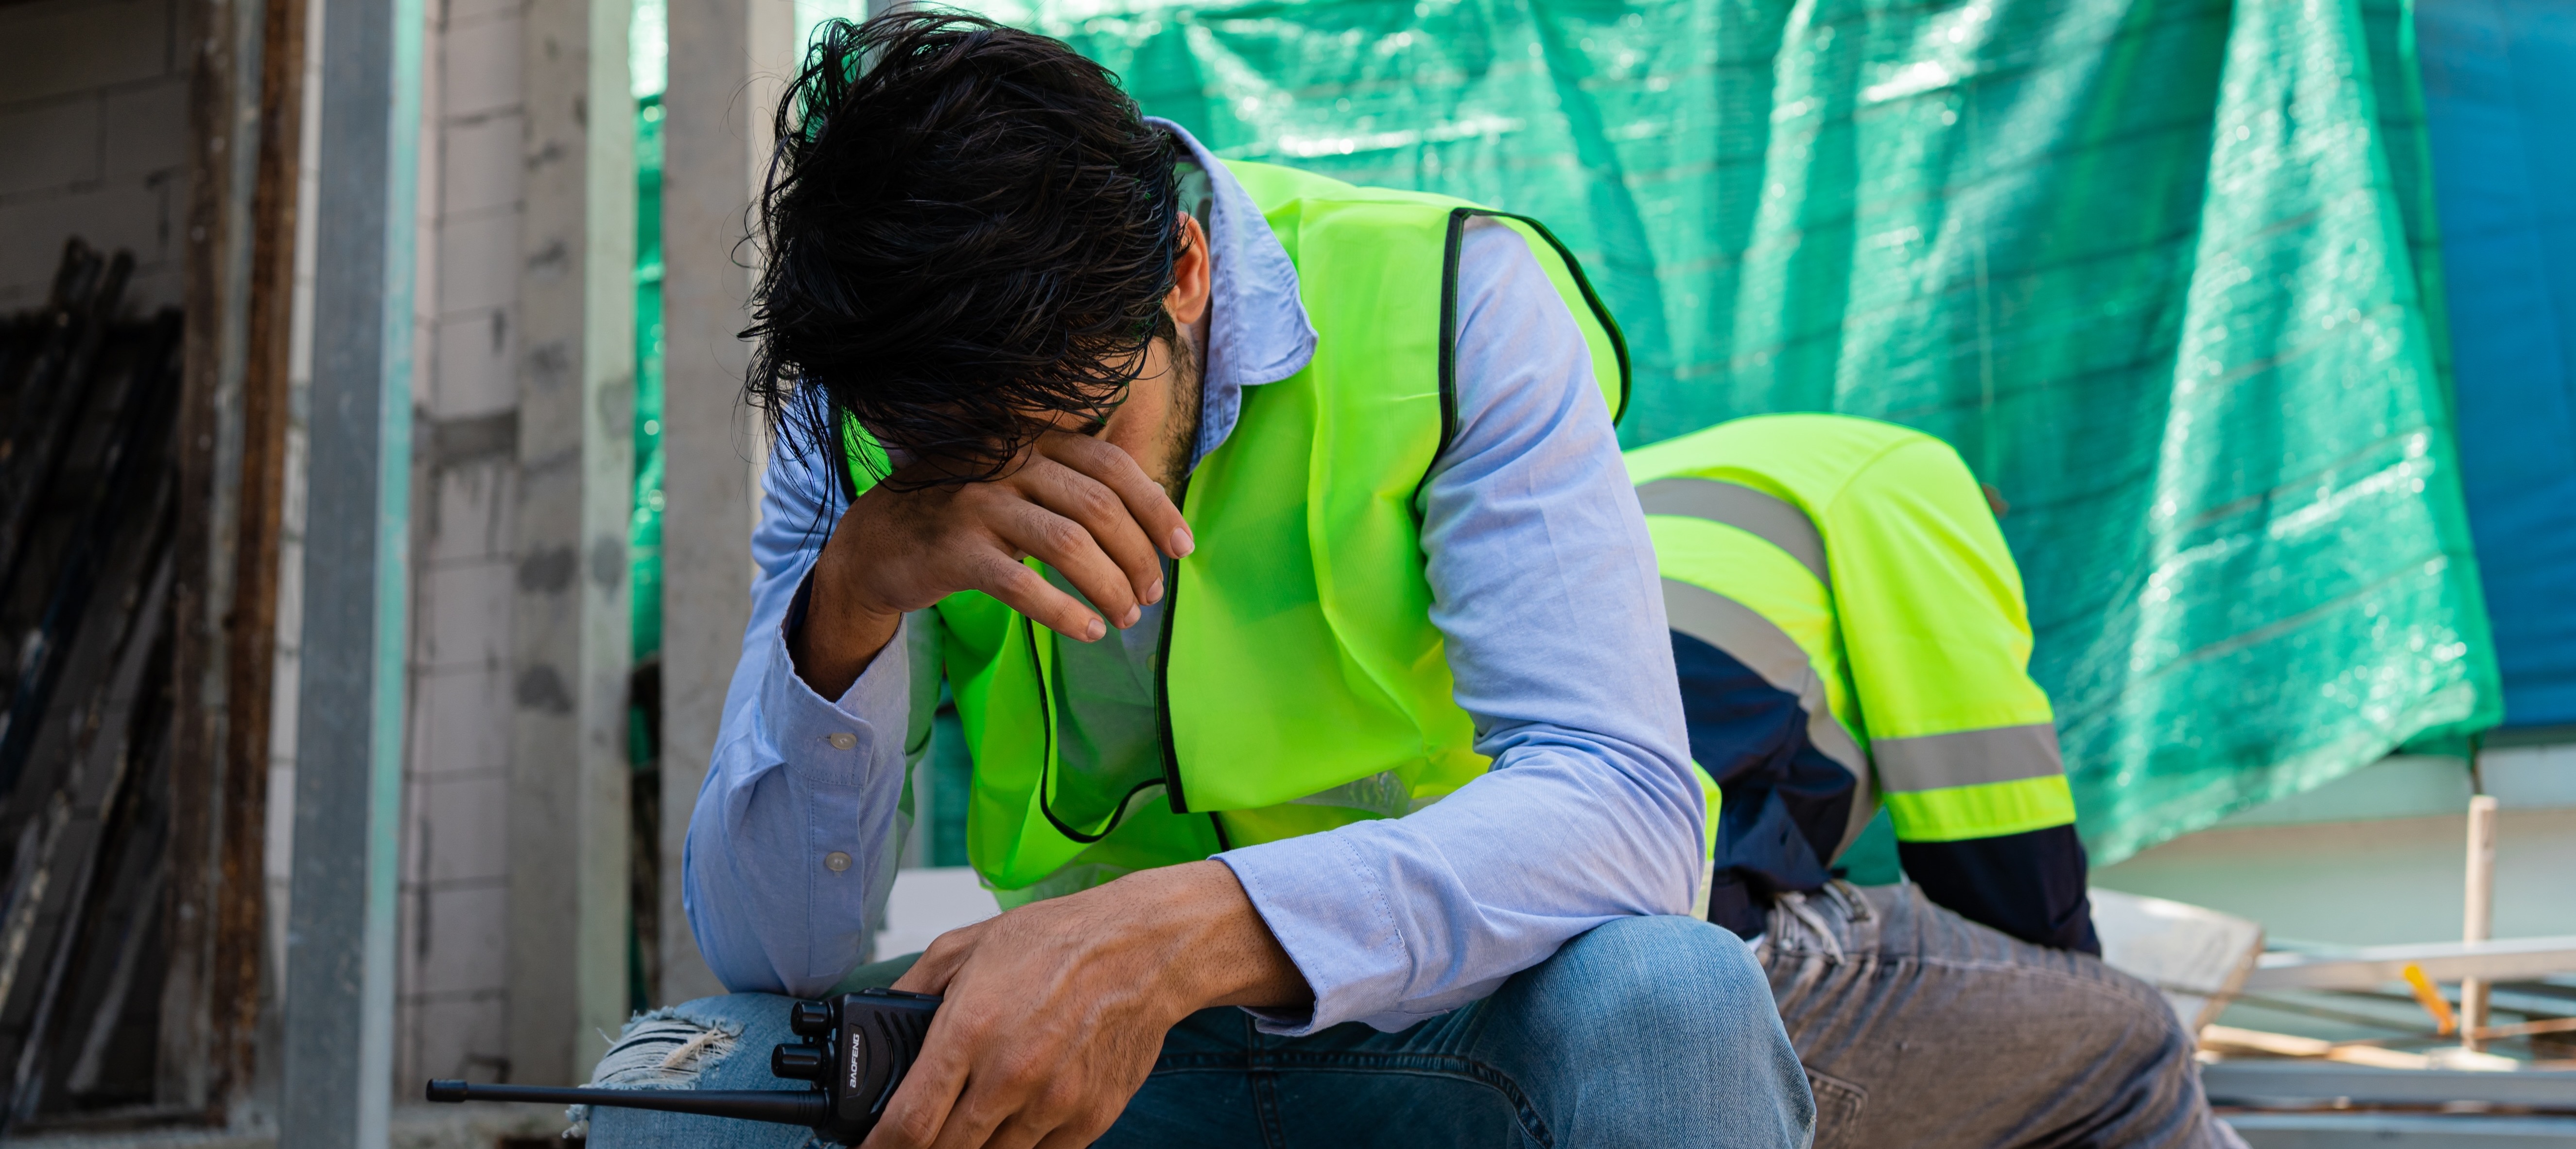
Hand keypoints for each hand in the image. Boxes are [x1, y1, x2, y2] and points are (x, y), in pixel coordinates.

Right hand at [794, 430, 1194, 696]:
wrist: (876, 541)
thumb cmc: (965, 516)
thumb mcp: (1019, 485)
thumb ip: (1073, 487)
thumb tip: (1153, 520)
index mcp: (1031, 439)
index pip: (1112, 464)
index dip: (1156, 507)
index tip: (1182, 547)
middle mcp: (1006, 461)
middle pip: (1099, 507)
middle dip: (1138, 557)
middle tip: (1152, 595)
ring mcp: (977, 503)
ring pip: (1069, 545)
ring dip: (1111, 587)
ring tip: (1127, 617)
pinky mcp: (954, 550)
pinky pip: (1024, 585)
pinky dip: (1065, 613)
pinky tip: (1089, 631)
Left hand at [862, 861, 1310, 1148]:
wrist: (1145, 948)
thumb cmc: (1058, 941)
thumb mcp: (966, 946)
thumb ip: (911, 989)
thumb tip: (876, 1023)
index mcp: (969, 1031)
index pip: (907, 1124)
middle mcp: (1009, 1075)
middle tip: (919, 1137)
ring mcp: (1052, 1103)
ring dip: (973, 1148)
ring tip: (972, 1121)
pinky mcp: (1089, 1119)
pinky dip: (1020, 1146)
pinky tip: (1016, 1120)